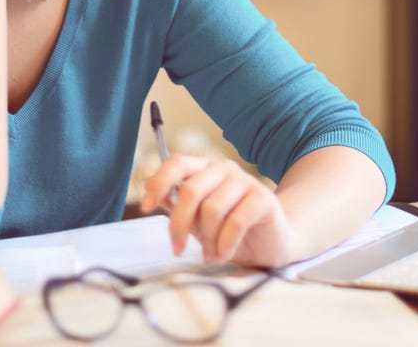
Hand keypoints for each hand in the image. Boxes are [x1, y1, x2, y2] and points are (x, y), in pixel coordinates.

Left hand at [141, 154, 298, 267]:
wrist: (271, 243)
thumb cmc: (230, 230)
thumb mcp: (197, 219)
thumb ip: (176, 203)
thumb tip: (148, 187)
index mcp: (205, 169)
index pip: (177, 163)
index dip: (159, 182)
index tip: (145, 207)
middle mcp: (225, 169)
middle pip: (190, 190)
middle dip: (178, 224)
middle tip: (177, 248)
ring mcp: (246, 181)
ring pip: (211, 208)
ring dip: (206, 238)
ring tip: (209, 254)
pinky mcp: (264, 198)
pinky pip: (235, 222)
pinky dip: (225, 244)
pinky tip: (224, 255)